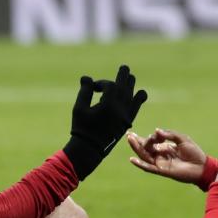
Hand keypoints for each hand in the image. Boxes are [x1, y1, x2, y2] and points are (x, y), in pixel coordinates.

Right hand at [63, 65, 147, 179]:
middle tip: (124, 68)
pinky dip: (138, 98)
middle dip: (124, 76)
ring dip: (131, 85)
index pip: (110, 86)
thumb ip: (85, 91)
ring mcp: (126, 115)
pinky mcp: (128, 121)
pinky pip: (136, 106)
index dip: (101, 83)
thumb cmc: (82, 128)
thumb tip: (87, 77)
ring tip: (130, 79)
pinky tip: (138, 94)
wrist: (91, 149)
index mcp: (108, 104)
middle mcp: (120, 108)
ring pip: (134, 95)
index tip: (93, 87)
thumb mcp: (79, 108)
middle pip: (126, 86)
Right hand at [127, 128, 206, 183]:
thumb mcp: (182, 138)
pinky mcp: (162, 171)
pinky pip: (149, 167)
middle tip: (128, 134)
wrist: (202, 166)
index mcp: (165, 147)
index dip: (146, 137)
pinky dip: (140, 164)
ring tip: (130, 140)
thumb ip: (169, 134)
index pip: (151, 142)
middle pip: (145, 148)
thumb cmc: (194, 152)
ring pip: (145, 156)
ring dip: (137, 148)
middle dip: (137, 141)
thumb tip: (156, 131)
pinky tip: (132, 159)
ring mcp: (160, 163)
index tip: (151, 133)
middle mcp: (161, 155)